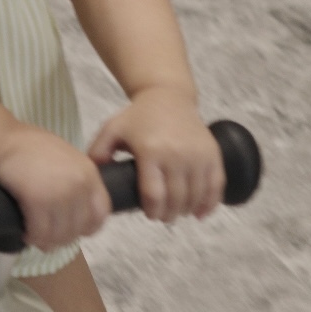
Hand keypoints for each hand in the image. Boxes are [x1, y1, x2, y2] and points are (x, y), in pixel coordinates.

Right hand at [0, 125, 111, 249]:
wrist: (1, 139)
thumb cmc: (28, 146)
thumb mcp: (66, 157)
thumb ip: (77, 180)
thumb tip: (78, 209)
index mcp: (89, 172)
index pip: (100, 214)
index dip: (86, 227)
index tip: (72, 228)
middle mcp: (79, 184)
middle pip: (78, 229)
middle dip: (62, 237)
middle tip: (47, 234)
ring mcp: (59, 193)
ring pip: (59, 235)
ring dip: (46, 240)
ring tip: (34, 234)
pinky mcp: (37, 201)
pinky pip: (39, 233)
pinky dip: (32, 237)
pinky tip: (25, 232)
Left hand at [87, 88, 224, 222]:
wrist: (169, 96)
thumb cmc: (139, 116)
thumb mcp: (113, 129)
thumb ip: (98, 152)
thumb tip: (94, 177)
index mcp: (151, 151)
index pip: (154, 195)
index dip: (152, 211)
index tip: (149, 213)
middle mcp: (177, 155)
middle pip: (176, 200)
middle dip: (168, 214)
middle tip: (162, 216)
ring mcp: (197, 155)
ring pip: (196, 196)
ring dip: (186, 210)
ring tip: (177, 211)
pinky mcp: (213, 154)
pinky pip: (216, 186)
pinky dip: (209, 203)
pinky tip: (199, 212)